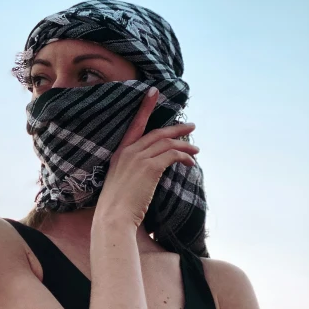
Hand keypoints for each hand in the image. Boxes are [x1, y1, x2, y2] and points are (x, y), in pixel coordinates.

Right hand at [96, 88, 198, 227]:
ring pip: (167, 143)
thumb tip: (151, 168)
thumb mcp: (121, 182)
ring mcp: (138, 158)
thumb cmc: (117, 206)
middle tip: (191, 126)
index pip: (135, 125)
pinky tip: (190, 163)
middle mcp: (128, 151)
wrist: (113, 217)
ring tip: (195, 150)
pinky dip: (184, 157)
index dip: (145, 107)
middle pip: (157, 133)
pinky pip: (172, 155)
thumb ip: (133, 170)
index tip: (154, 91)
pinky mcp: (150, 167)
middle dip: (177, 129)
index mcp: (119, 153)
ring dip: (185, 145)